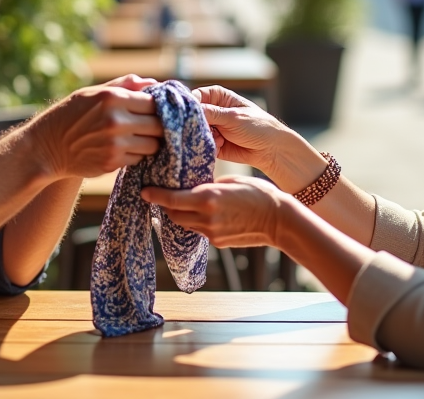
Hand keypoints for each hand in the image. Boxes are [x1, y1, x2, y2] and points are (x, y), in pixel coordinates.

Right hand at [29, 77, 163, 178]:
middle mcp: (115, 120)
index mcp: (113, 97)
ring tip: (136, 138)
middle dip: (156, 126)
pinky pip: (138, 159)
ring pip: (152, 145)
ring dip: (148, 143)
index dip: (155, 108)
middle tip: (148, 127)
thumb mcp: (93, 93)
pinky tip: (123, 149)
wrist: (47, 146)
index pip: (153, 103)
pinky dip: (135, 155)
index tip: (151, 111)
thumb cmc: (71, 114)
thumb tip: (154, 83)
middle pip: (157, 125)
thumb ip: (125, 86)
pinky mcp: (112, 163)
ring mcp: (115, 143)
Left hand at [142, 175, 286, 247]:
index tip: (144, 191)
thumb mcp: (230, 181)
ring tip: (183, 203)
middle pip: (173, 215)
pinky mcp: (218, 242)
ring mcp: (212, 232)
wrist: (279, 220)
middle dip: (166, 206)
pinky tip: (203, 213)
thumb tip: (193, 187)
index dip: (155, 195)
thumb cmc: (258, 193)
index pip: (171, 199)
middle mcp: (206, 217)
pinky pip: (199, 231)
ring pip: (185, 224)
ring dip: (181, 215)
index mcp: (207, 198)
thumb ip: (208, 186)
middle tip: (164, 195)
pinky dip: (196, 222)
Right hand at [191, 85, 297, 173]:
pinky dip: (208, 146)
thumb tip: (189, 110)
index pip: (196, 96)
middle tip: (206, 129)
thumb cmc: (257, 126)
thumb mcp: (233, 117)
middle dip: (196, 123)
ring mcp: (212, 128)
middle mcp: (213, 111)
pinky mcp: (213, 143)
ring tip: (220, 139)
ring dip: (203, 136)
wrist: (271, 150)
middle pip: (193, 115)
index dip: (191, 104)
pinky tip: (221, 146)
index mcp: (218, 97)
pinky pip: (202, 144)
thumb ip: (210, 113)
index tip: (190, 113)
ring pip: (196, 131)